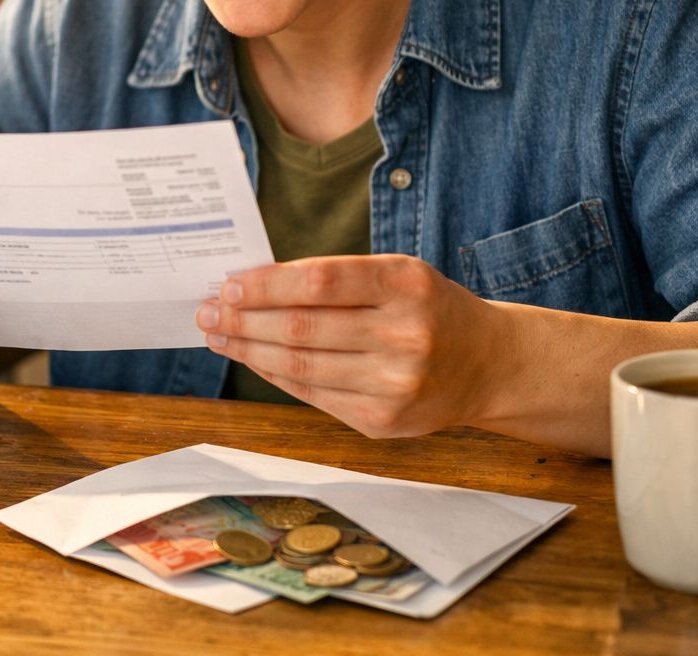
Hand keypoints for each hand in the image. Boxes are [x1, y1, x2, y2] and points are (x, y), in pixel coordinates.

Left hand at [197, 255, 499, 437]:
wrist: (489, 365)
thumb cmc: (430, 309)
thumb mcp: (398, 275)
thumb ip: (336, 279)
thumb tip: (253, 286)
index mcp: (407, 285)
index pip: (320, 282)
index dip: (267, 285)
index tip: (229, 284)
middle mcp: (405, 336)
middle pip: (303, 329)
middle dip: (244, 319)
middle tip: (208, 311)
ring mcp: (395, 385)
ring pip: (301, 367)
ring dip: (250, 350)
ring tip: (219, 335)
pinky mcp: (383, 422)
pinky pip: (314, 395)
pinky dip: (276, 376)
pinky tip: (253, 360)